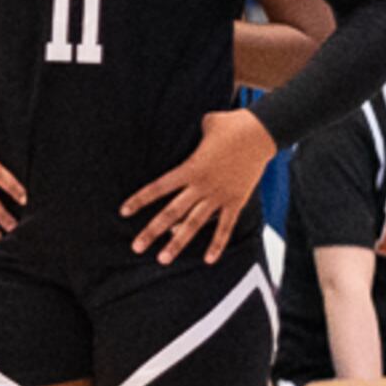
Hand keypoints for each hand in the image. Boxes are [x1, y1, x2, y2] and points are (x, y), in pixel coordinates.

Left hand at [122, 107, 275, 263]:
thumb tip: (182, 130)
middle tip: (136, 248)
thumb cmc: (231, 125)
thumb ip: (189, 135)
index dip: (140, 200)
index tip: (123, 212)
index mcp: (190, 168)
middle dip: (152, 231)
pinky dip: (217, 244)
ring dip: (178, 243)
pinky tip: (208, 260)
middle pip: (172, 212)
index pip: (158, 188)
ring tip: (163, 259)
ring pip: (194, 224)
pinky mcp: (236, 201)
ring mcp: (219, 195)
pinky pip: (225, 227)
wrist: (262, 132)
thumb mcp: (205, 125)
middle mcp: (201, 185)